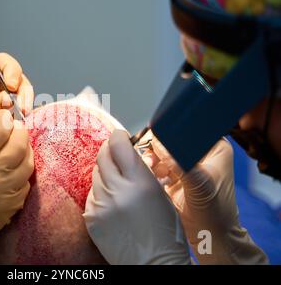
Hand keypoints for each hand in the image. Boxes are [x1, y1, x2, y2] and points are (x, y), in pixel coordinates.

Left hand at [0, 52, 33, 188]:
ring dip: (26, 103)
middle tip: (23, 109)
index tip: (12, 86)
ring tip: (24, 117)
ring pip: (22, 94)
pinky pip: (21, 109)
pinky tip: (25, 123)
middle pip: (17, 78)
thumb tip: (12, 100)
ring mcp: (3, 100)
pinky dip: (26, 115)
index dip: (11, 69)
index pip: (0, 63)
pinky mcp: (10, 115)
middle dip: (23, 91)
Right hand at [0, 110, 33, 263]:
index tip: (5, 116)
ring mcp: (6, 194)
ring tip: (19, 146)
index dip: (4, 119)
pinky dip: (24, 174)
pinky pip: (26, 185)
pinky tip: (16, 170)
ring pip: (28, 164)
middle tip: (16, 128)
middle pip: (19, 144)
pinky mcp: (11, 209)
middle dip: (19, 131)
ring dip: (26, 151)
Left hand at [83, 130, 190, 264]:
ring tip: (118, 182)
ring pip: (96, 175)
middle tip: (115, 153)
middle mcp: (118, 191)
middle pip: (103, 156)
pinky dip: (100, 193)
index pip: (118, 145)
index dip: (118, 137)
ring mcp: (101, 205)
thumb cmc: (165, 233)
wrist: (153, 264)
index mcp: (140, 182)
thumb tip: (129, 154)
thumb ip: (142, 172)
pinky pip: (91, 195)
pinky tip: (112, 201)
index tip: (120, 137)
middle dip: (109, 151)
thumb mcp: (161, 195)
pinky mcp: (91, 218)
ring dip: (105, 173)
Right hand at [145, 134, 267, 263]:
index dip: (171, 130)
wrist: (209, 237)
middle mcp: (198, 153)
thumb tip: (158, 144)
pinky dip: (149, 169)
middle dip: (157, 146)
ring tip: (148, 167)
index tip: (155, 135)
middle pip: (171, 138)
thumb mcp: (200, 184)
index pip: (189, 129)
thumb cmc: (216, 212)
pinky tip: (151, 176)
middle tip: (149, 155)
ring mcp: (184, 164)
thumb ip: (179, 163)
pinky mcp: (171, 176)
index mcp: (213, 148)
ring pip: (160, 151)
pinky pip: (155, 165)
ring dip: (151, 157)